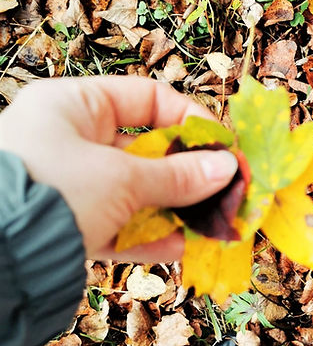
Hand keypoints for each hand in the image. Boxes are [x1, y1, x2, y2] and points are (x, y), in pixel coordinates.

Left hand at [0, 76, 237, 260]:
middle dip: (188, 172)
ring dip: (172, 208)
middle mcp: (65, 140)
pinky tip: (180, 247)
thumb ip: (179, 175)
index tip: (224, 145)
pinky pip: (113, 225)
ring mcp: (64, 184)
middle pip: (143, 150)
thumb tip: (226, 168)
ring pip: (131, 192)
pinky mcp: (63, 225)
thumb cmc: (53, 189)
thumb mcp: (123, 179)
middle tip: (225, 189)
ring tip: (208, 223)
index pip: (146, 98)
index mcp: (72, 106)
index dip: (190, 119)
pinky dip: (146, 236)